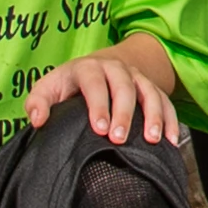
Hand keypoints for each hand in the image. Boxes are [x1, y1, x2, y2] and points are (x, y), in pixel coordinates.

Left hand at [24, 49, 180, 147]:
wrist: (98, 66)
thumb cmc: (68, 85)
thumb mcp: (48, 88)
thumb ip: (37, 102)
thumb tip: (38, 120)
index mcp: (88, 68)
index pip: (94, 83)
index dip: (98, 105)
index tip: (99, 129)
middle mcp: (115, 68)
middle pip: (124, 86)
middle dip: (124, 113)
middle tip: (119, 139)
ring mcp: (136, 77)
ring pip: (149, 92)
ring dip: (153, 115)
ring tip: (153, 140)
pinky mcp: (151, 88)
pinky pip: (165, 101)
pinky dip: (171, 120)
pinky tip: (171, 140)